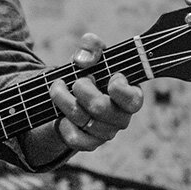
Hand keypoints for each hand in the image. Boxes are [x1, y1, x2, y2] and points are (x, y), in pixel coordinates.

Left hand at [48, 33, 143, 151]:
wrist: (72, 94)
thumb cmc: (90, 71)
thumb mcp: (91, 53)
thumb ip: (91, 45)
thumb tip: (84, 60)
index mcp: (130, 96)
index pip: (133, 99)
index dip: (118, 88)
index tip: (109, 77)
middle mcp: (121, 117)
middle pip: (100, 107)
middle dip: (81, 89)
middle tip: (77, 81)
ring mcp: (106, 133)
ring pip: (82, 120)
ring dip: (63, 100)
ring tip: (58, 88)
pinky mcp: (90, 144)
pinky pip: (75, 138)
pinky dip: (63, 123)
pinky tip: (61, 114)